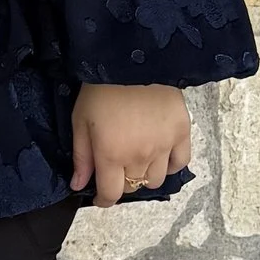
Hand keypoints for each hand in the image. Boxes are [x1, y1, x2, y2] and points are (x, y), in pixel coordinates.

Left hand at [71, 82, 190, 203]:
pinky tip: (161, 156)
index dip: (104, 200)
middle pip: (133, 187)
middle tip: (116, 168)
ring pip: (156, 179)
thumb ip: (81, 156)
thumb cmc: (100, 89)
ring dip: (144, 175)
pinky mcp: (181, 132)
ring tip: (137, 160)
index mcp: (111, 155)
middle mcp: (139, 156)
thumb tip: (78, 185)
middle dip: (121, 183)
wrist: (133, 59)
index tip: (100, 197)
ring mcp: (163, 146)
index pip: (111, 194)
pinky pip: (180, 162)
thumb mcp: (80, 120)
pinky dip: (170, 165)